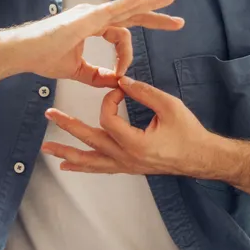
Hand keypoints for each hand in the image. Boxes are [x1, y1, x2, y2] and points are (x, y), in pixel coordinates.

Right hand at [3, 0, 182, 86]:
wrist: (22, 53)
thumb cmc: (43, 58)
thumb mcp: (77, 71)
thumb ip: (97, 76)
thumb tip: (116, 82)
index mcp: (93, 25)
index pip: (122, 33)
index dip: (127, 56)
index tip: (121, 75)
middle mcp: (94, 15)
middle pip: (132, 14)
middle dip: (156, 17)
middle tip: (179, 21)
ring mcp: (90, 14)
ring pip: (127, 7)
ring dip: (151, 4)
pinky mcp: (85, 17)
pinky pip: (112, 9)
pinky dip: (128, 3)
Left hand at [42, 75, 219, 176]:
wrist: (201, 157)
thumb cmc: (188, 132)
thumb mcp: (170, 106)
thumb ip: (144, 92)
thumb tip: (121, 80)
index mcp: (136, 143)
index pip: (108, 119)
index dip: (109, 99)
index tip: (119, 89)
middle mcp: (127, 158)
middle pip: (90, 140)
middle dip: (68, 126)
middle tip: (50, 114)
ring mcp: (126, 166)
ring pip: (90, 161)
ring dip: (67, 152)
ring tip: (47, 148)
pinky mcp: (127, 167)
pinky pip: (100, 169)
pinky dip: (82, 166)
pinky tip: (68, 165)